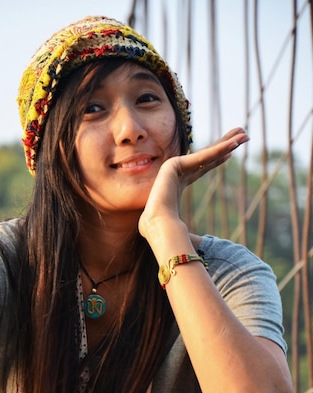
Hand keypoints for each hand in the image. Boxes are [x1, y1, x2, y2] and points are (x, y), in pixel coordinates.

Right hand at [139, 127, 248, 241]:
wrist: (158, 228)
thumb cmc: (170, 233)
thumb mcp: (186, 230)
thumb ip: (193, 235)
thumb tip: (202, 251)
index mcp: (176, 186)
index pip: (201, 168)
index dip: (217, 158)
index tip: (231, 152)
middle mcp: (175, 174)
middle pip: (206, 156)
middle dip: (224, 144)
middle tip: (241, 133)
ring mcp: (173, 167)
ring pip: (207, 153)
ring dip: (227, 142)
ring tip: (244, 133)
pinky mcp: (174, 164)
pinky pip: (203, 157)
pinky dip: (220, 149)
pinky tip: (235, 144)